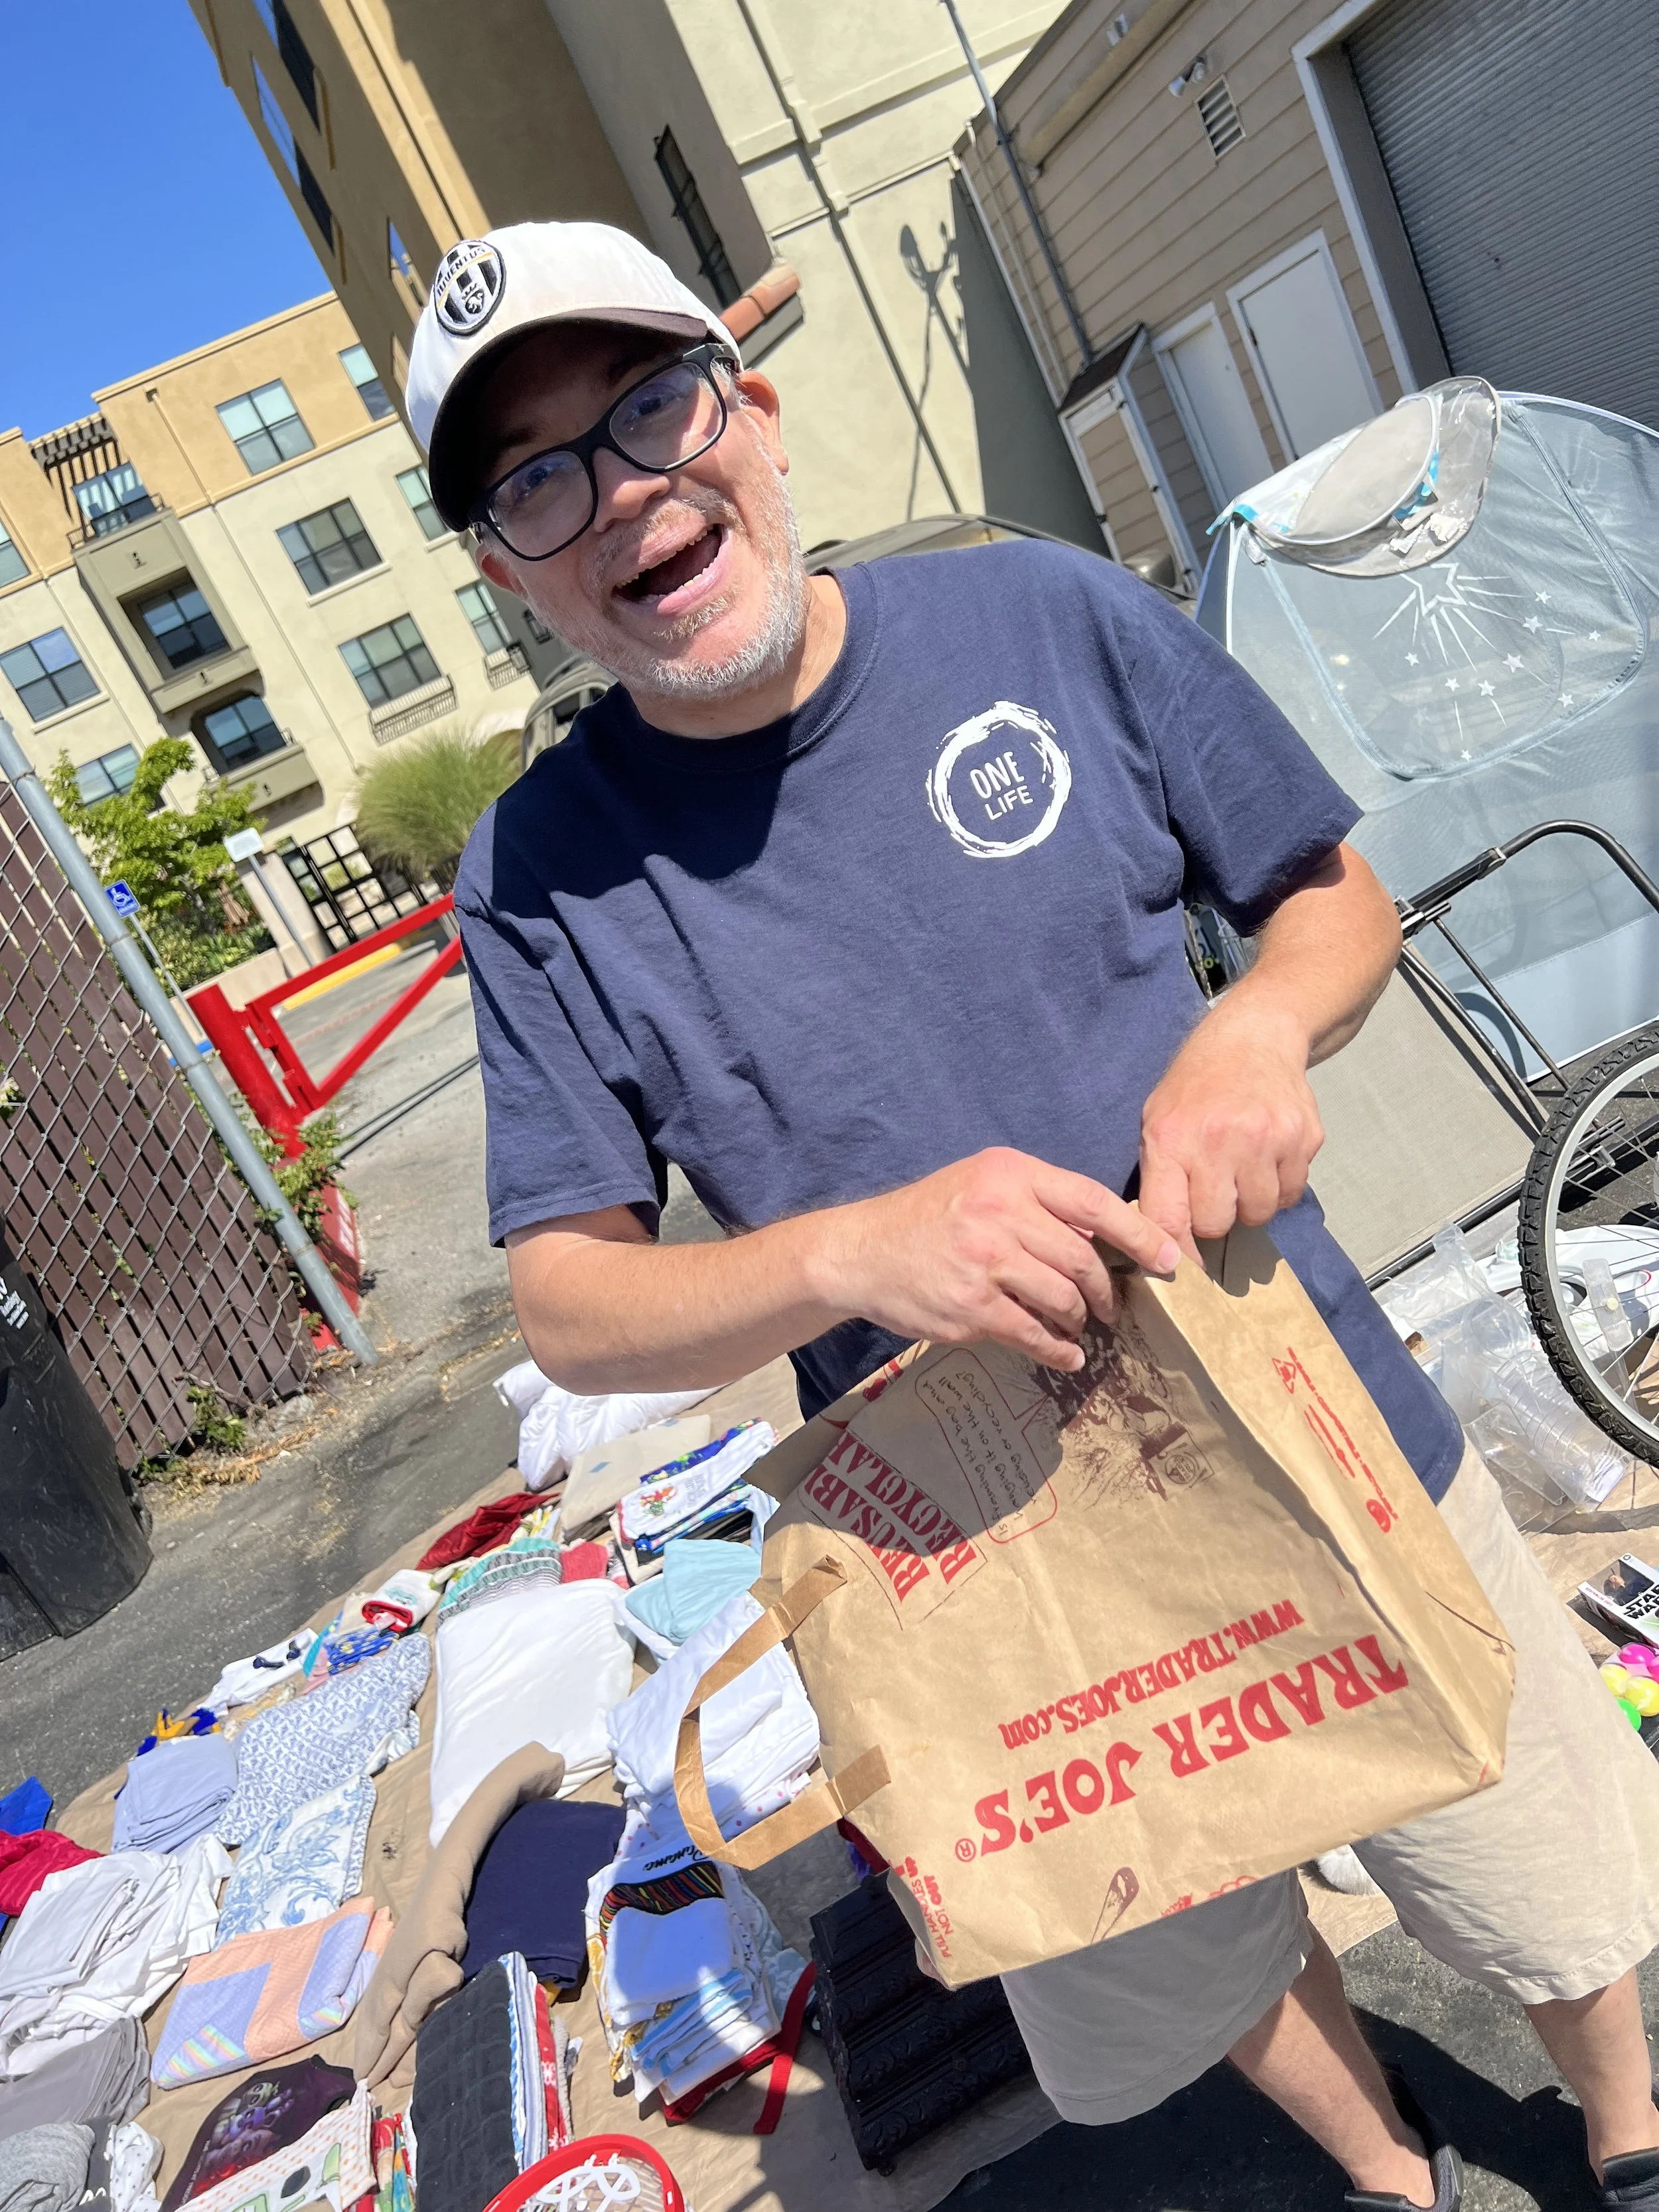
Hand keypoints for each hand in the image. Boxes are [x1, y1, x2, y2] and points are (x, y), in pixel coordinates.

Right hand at [812, 1148, 1179, 1373]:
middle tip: (1111, 1307)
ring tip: (1080, 1327)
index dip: (1139, 1233)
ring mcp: (985, 1261)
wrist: (861, 1252)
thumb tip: (1107, 1237)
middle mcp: (1000, 1212)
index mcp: (1010, 1174)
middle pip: (1083, 1258)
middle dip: (1105, 1290)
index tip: (1170, 1261)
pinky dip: (1058, 1349)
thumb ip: (1039, 1202)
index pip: (1092, 1201)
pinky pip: (1034, 1334)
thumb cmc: (931, 1217)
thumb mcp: (983, 1184)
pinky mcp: (972, 1307)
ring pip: (1063, 1298)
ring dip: (1080, 1320)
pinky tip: (1065, 1355)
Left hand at [1138, 1002, 1323, 1257]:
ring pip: (1259, 1214)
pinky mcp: (1304, 1140)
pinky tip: (1268, 1156)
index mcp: (1173, 1139)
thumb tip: (1160, 1246)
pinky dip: (1279, 1186)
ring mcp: (1268, 1140)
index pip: (1168, 1220)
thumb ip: (1159, 1179)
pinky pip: (1291, 1194)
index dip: (1173, 1252)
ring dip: (1250, 1203)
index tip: (1178, 1267)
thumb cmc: (1197, 1086)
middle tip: (1214, 1190)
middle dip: (1214, 1218)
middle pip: (1217, 1225)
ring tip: (1242, 1168)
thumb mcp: (1158, 1121)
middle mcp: (1221, 1141)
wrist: (1255, 1037)